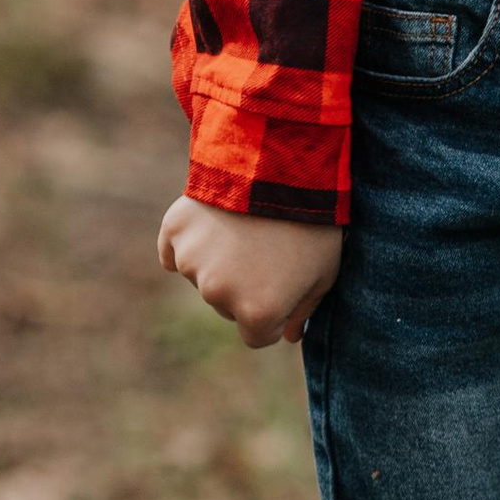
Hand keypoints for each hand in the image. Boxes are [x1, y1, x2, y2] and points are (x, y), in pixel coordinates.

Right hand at [157, 195, 340, 347]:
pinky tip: (214, 222)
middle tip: (267, 249)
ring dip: (218, 261)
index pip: (258, 336)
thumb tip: (289, 335)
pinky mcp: (174, 230)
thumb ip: (304, 309)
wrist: (283, 164)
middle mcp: (218, 294)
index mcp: (257, 312)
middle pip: (227, 307)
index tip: (282, 284)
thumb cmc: (313, 222)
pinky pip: (174, 250)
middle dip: (243, 287)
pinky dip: (189, 242)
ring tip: (246, 227)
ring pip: (202, 277)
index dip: (273, 312)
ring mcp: (192, 262)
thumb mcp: (325, 271)